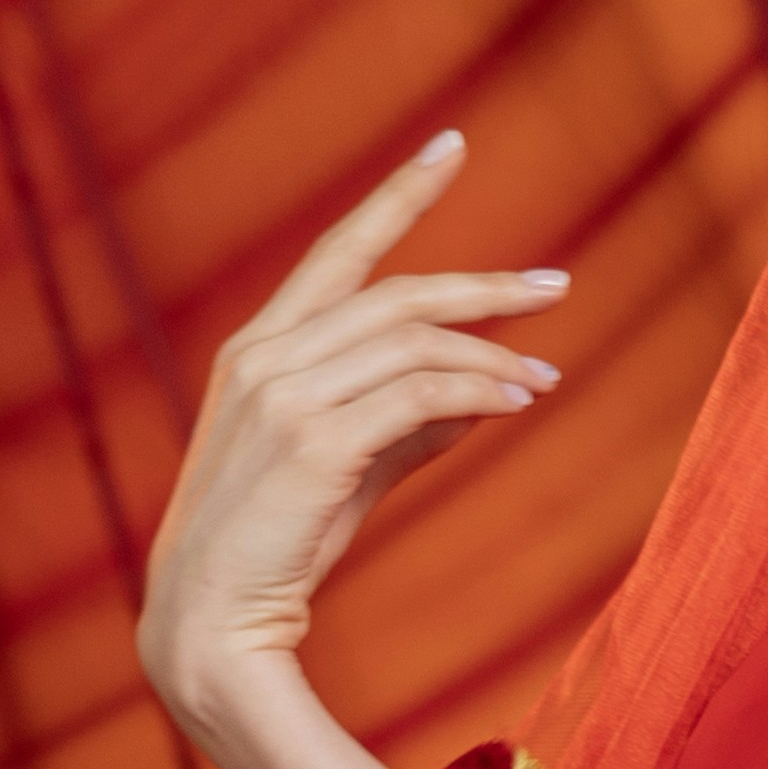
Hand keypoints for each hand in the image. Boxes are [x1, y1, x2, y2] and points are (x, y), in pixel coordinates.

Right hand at [139, 132, 563, 744]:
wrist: (211, 624)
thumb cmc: (276, 548)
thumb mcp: (344, 469)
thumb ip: (403, 424)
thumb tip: (481, 396)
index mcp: (258, 347)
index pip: (338, 248)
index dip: (398, 194)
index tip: (452, 144)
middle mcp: (264, 355)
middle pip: (395, 291)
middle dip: (483, 285)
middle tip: (556, 284)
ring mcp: (282, 395)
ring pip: (413, 342)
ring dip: (493, 356)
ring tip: (547, 380)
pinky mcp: (313, 443)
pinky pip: (417, 394)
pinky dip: (475, 392)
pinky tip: (516, 406)